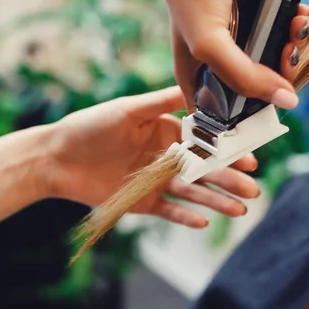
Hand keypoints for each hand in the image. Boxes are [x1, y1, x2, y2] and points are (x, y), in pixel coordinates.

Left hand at [44, 86, 259, 227]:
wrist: (56, 158)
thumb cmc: (90, 126)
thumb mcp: (129, 109)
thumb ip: (162, 102)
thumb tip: (196, 86)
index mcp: (166, 132)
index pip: (205, 143)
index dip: (227, 152)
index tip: (250, 159)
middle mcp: (166, 157)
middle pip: (204, 171)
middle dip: (229, 180)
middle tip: (253, 191)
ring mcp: (156, 181)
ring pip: (192, 193)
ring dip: (216, 201)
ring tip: (239, 210)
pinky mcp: (143, 202)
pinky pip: (170, 211)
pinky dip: (186, 217)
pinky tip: (204, 222)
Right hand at [146, 0, 308, 110]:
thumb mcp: (212, 45)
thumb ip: (245, 77)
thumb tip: (286, 99)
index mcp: (199, 80)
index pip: (228, 113)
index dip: (252, 114)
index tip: (274, 104)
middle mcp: (219, 65)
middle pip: (259, 87)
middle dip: (281, 73)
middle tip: (289, 55)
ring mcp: (239, 43)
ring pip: (275, 60)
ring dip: (293, 46)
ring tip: (296, 28)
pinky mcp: (255, 22)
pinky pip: (282, 33)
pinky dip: (295, 26)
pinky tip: (297, 15)